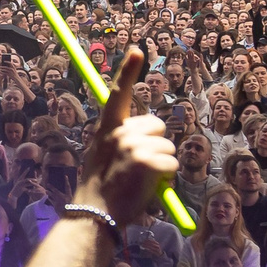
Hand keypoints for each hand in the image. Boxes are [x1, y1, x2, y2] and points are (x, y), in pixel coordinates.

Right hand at [72, 49, 176, 228]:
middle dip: (155, 142)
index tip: (137, 51)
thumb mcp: (101, 156)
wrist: (95, 214)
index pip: (117, 94)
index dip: (128, 71)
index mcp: (106, 130)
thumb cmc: (100, 190)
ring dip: (162, 162)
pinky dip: (166, 177)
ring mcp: (134, 147)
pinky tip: (148, 186)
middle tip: (138, 166)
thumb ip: (119, 141)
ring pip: (167, 145)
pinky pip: (172, 163)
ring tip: (141, 179)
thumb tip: (145, 139)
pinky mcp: (148, 162)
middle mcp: (120, 133)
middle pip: (156, 125)